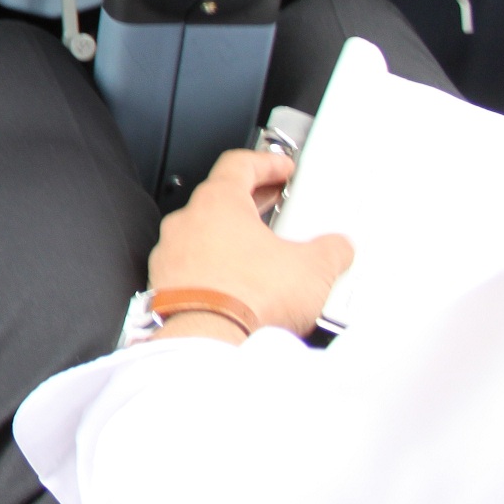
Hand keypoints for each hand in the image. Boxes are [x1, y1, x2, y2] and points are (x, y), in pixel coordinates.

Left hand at [146, 150, 353, 340]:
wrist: (208, 340)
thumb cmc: (246, 298)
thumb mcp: (312, 269)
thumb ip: (330, 249)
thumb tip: (338, 248)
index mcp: (217, 202)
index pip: (239, 164)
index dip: (266, 163)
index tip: (280, 168)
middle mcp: (187, 223)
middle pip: (220, 199)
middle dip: (251, 202)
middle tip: (275, 205)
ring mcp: (172, 254)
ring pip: (204, 234)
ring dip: (232, 239)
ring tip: (263, 254)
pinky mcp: (165, 284)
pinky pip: (193, 266)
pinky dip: (215, 268)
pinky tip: (240, 286)